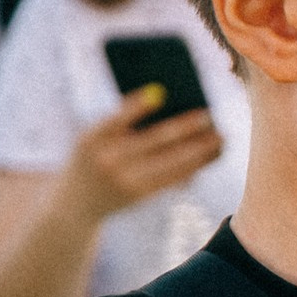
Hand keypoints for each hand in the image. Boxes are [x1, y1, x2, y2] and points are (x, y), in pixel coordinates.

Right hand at [58, 88, 223, 223]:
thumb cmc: (92, 158)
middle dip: (185, 127)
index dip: (138, 106)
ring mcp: (126, 181)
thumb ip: (123, 121)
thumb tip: (166, 101)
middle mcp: (108, 161)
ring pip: (171, 162)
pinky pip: (173, 179)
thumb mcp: (94, 138)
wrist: (75, 204)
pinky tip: (209, 156)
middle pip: (154, 140)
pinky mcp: (141, 196)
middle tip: (209, 115)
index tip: (161, 91)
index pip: (116, 118)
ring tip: (220, 138)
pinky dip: (194, 167)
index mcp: (92, 139)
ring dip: (200, 149)